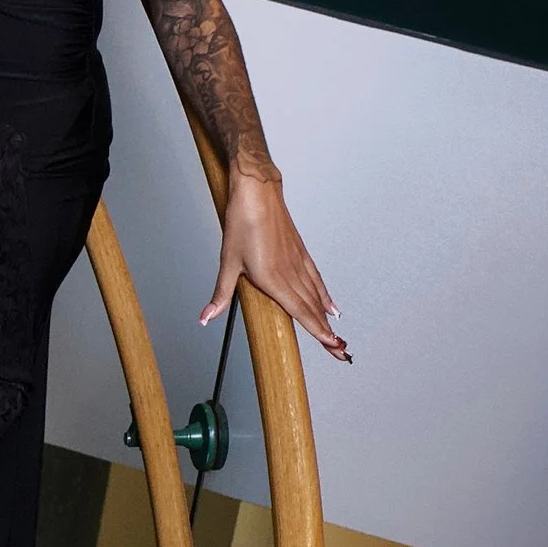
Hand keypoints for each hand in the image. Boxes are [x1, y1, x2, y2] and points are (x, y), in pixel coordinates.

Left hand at [208, 165, 347, 361]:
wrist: (258, 193)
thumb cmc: (242, 223)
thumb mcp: (228, 262)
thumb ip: (220, 294)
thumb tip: (206, 317)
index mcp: (274, 279)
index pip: (301, 312)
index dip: (317, 331)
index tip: (333, 346)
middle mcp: (291, 274)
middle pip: (313, 309)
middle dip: (327, 334)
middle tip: (341, 353)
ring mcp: (299, 263)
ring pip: (317, 296)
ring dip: (327, 319)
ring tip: (337, 337)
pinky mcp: (301, 254)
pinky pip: (317, 280)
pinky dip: (325, 295)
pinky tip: (332, 307)